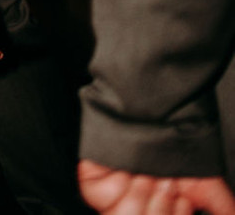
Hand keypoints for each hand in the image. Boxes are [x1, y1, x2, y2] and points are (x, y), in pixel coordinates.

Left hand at [78, 160, 234, 213]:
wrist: (160, 112)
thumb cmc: (182, 147)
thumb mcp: (208, 189)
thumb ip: (222, 212)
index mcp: (158, 212)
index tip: (182, 200)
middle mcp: (137, 209)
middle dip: (161, 207)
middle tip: (166, 182)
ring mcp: (115, 198)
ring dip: (143, 193)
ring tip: (149, 174)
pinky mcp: (94, 183)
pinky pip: (103, 199)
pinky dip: (120, 184)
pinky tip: (129, 171)